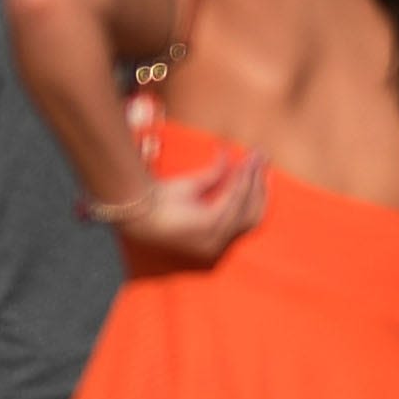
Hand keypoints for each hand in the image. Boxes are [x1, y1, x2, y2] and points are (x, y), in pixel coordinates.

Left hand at [100, 147, 270, 267]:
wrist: (135, 206)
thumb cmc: (157, 200)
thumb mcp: (191, 187)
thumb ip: (213, 177)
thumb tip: (228, 155)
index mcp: (214, 239)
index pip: (245, 219)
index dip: (257, 195)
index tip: (262, 172)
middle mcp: (219, 243)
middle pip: (252, 214)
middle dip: (261, 186)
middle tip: (263, 159)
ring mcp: (216, 237)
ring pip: (246, 204)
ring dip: (253, 178)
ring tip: (256, 155)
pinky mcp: (211, 224)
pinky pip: (234, 199)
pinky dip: (241, 180)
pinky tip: (243, 163)